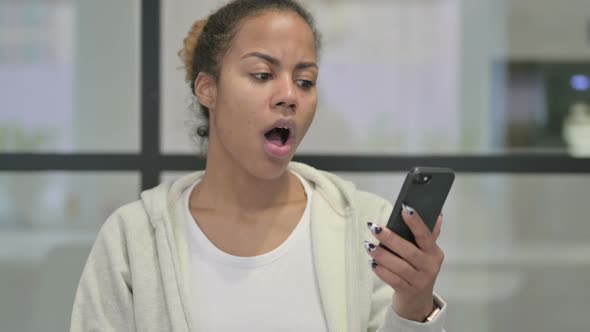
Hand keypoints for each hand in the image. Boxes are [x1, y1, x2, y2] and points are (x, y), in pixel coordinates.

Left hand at [365, 206, 443, 321]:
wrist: (418, 301)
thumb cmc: (419, 271)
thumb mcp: (427, 254)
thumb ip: (430, 234)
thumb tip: (437, 213)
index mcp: (434, 253)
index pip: (426, 235)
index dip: (416, 223)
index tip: (405, 209)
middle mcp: (430, 267)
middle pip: (409, 251)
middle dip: (390, 238)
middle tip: (374, 228)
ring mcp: (419, 281)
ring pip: (399, 266)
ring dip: (382, 255)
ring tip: (368, 245)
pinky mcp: (408, 292)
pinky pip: (393, 280)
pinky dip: (381, 271)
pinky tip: (372, 263)